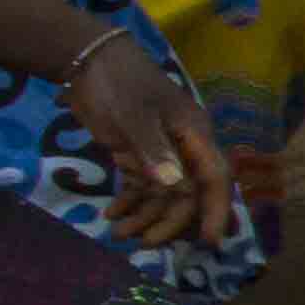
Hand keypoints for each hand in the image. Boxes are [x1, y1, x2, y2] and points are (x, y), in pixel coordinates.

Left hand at [66, 32, 238, 249]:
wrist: (89, 60)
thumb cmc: (118, 84)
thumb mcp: (133, 117)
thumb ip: (153, 152)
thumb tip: (176, 187)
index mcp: (194, 134)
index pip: (215, 177)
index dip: (215, 210)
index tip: (208, 241)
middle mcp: (184, 147)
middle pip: (188, 193)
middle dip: (169, 221)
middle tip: (143, 244)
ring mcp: (162, 151)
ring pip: (164, 193)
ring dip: (145, 215)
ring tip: (117, 233)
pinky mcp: (139, 153)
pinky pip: (142, 185)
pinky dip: (130, 201)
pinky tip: (111, 214)